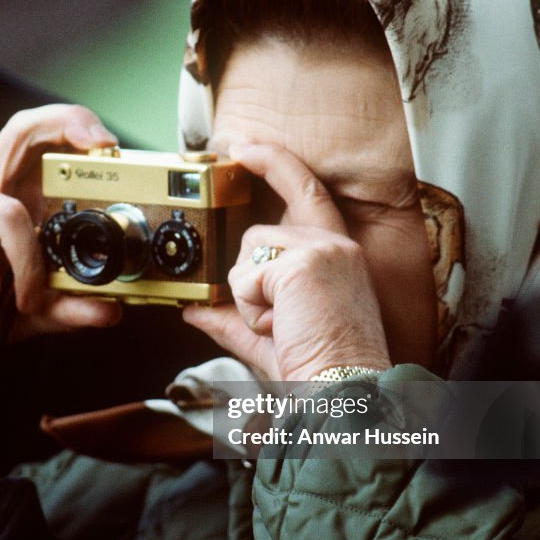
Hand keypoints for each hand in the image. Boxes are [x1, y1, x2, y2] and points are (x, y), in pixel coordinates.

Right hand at [0, 105, 122, 362]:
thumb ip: (66, 307)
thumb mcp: (26, 312)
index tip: (107, 145)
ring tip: (29, 301)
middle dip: (67, 131)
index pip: (37, 139)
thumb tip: (110, 311)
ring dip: (30, 266)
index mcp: (7, 197)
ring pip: (10, 213)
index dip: (71, 126)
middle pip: (22, 133)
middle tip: (101, 157)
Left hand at [183, 143, 390, 380]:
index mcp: (337, 255)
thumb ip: (232, 316)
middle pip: (257, 234)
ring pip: (245, 256)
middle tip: (275, 315)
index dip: (274, 163)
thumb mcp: (270, 335)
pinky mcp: (303, 262)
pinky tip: (282, 327)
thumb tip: (193, 308)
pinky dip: (252, 311)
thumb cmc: (320, 368)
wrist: (346, 393)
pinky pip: (245, 279)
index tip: (243, 145)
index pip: (306, 192)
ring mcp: (320, 249)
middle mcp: (334, 244)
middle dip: (248, 278)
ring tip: (284, 327)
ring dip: (250, 300)